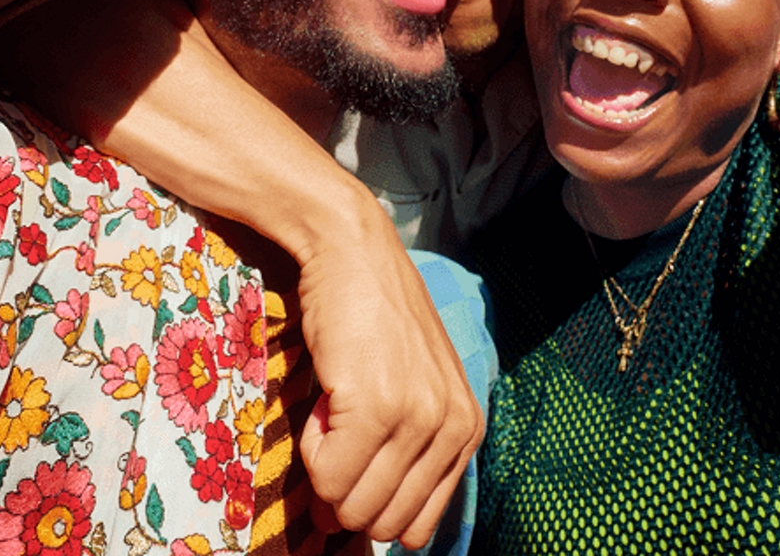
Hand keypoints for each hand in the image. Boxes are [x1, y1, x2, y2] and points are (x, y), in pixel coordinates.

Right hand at [296, 187, 482, 548]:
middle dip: (345, 488)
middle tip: (337, 427)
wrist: (350, 250)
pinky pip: (329, 475)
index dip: (370, 499)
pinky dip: (311, 448)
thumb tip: (360, 528)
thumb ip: (407, 451)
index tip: (353, 453)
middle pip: (383, 523)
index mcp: (467, 430)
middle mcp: (452, 429)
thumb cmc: (372, 313)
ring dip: (326, 467)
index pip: (417, 526)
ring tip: (332, 408)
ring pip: (353, 505)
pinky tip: (323, 398)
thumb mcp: (412, 383)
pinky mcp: (377, 406)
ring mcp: (417, 419)